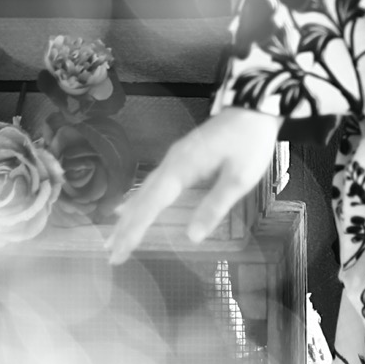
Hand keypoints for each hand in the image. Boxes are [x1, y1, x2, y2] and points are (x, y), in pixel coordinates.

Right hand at [106, 107, 280, 261]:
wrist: (253, 109)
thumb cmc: (250, 143)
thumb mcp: (240, 178)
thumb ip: (214, 206)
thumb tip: (192, 236)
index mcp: (184, 166)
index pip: (152, 203)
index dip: (135, 228)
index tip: (121, 250)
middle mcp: (172, 161)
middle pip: (142, 198)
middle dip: (125, 227)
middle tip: (111, 254)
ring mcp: (174, 158)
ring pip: (144, 190)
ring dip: (129, 215)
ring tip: (112, 238)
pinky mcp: (180, 157)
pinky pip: (152, 183)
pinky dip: (138, 200)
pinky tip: (129, 209)